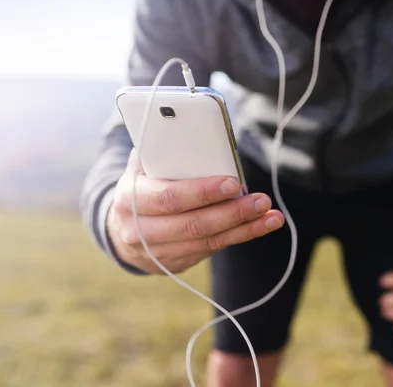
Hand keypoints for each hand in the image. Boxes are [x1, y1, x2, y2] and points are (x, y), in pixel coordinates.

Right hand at [107, 150, 284, 273]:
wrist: (122, 230)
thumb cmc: (141, 187)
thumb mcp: (142, 168)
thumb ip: (160, 151)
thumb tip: (194, 128)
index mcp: (131, 199)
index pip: (171, 197)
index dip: (203, 192)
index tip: (232, 183)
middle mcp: (140, 230)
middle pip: (194, 224)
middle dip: (232, 212)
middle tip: (261, 201)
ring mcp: (157, 252)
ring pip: (207, 240)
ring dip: (244, 228)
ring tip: (270, 215)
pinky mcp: (175, 263)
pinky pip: (212, 249)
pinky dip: (240, 236)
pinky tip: (261, 226)